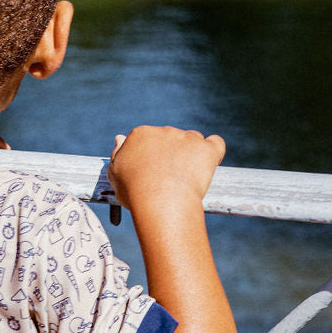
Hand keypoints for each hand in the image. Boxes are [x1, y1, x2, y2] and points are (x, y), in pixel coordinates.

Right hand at [108, 125, 224, 210]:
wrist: (161, 201)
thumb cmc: (134, 192)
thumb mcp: (115, 174)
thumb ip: (118, 154)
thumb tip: (121, 138)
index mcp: (140, 134)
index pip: (147, 139)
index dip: (150, 156)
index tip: (151, 173)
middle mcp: (164, 131)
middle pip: (170, 138)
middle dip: (171, 154)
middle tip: (169, 180)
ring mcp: (187, 138)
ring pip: (192, 140)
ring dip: (191, 153)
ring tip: (187, 178)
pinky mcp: (207, 149)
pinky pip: (216, 143)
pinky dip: (214, 151)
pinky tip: (210, 161)